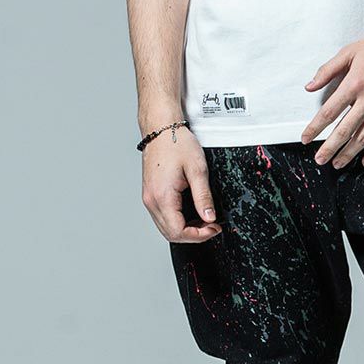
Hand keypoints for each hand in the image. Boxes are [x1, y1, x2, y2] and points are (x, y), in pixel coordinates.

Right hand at [141, 126, 221, 242]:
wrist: (161, 128)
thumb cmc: (176, 143)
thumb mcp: (197, 170)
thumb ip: (204, 197)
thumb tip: (210, 218)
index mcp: (162, 196)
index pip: (178, 231)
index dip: (199, 235)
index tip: (213, 228)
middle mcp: (152, 200)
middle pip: (171, 234)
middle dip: (194, 235)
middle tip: (211, 226)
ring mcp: (149, 198)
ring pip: (166, 228)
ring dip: (186, 230)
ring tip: (204, 220)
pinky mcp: (151, 195)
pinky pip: (163, 218)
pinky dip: (178, 222)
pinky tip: (191, 215)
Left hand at [301, 19, 363, 167]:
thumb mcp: (349, 52)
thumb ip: (327, 71)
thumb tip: (310, 86)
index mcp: (354, 84)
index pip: (329, 112)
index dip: (315, 128)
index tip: (306, 138)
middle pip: (344, 131)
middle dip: (329, 148)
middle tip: (319, 160)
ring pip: (363, 138)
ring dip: (348, 154)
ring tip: (337, 163)